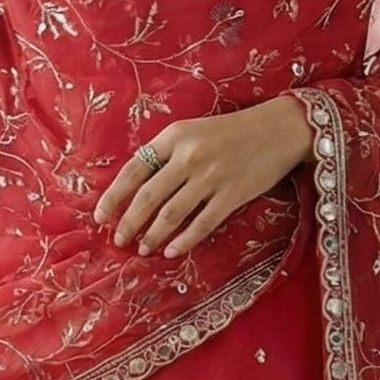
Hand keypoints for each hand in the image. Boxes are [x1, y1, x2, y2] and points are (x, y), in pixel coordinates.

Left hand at [94, 92, 313, 257]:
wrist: (280, 128)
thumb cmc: (232, 131)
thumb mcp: (194, 131)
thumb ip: (167, 153)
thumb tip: (137, 186)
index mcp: (174, 136)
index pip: (133, 170)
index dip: (113, 196)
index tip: (100, 216)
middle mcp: (189, 156)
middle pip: (148, 197)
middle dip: (128, 222)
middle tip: (118, 240)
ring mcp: (212, 176)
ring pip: (171, 214)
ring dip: (153, 235)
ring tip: (142, 248)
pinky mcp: (233, 194)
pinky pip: (202, 223)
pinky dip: (184, 240)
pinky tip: (172, 251)